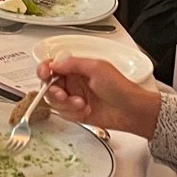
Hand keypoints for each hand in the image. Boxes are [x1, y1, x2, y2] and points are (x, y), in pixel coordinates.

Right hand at [38, 53, 163, 138]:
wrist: (131, 111)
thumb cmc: (120, 88)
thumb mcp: (96, 68)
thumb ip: (72, 64)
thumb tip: (54, 63)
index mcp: (77, 68)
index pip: (53, 66)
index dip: (45, 69)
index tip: (44, 74)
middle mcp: (73, 82)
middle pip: (49, 85)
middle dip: (54, 90)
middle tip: (63, 93)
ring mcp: (74, 97)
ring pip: (55, 101)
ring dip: (66, 103)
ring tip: (81, 103)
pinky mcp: (77, 113)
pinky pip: (64, 113)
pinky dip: (72, 113)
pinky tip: (85, 110)